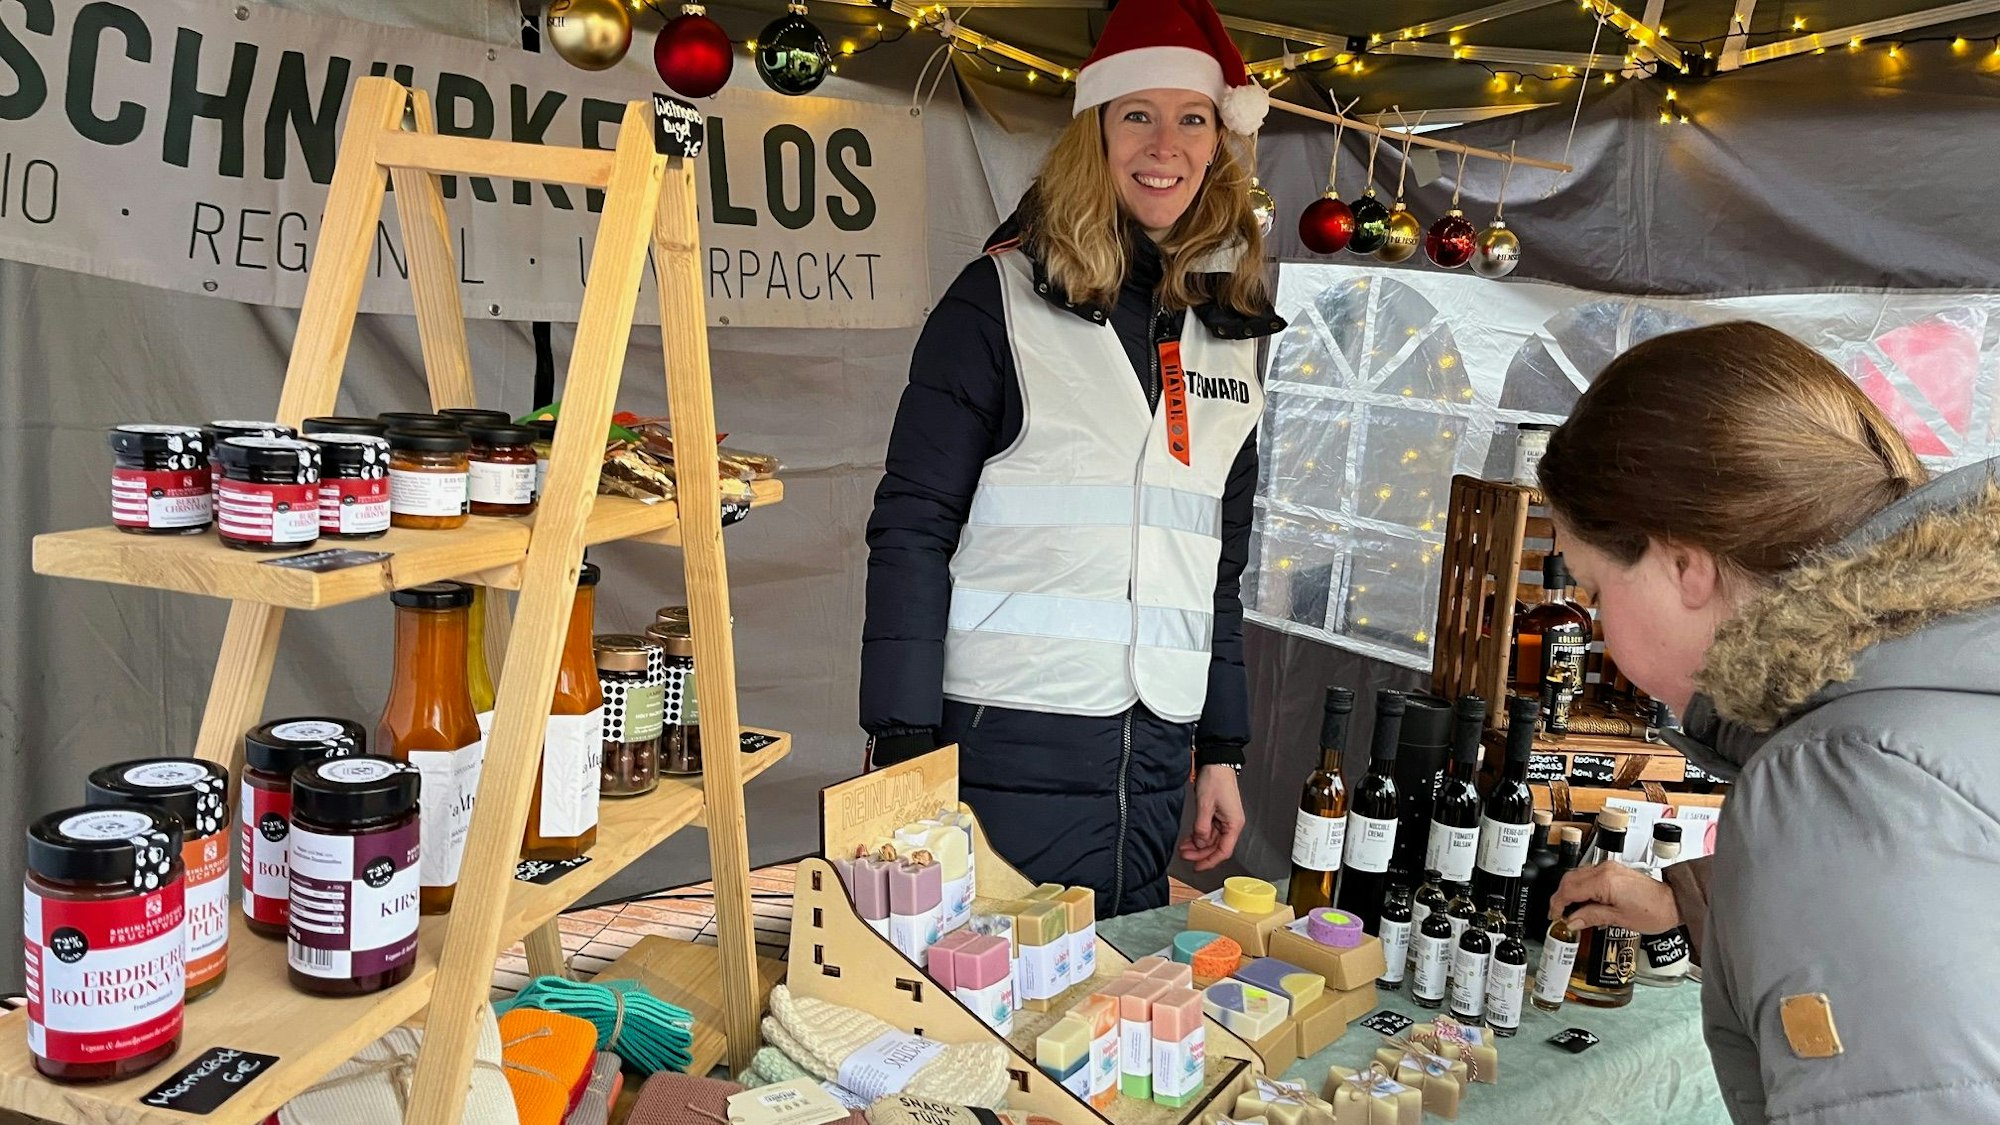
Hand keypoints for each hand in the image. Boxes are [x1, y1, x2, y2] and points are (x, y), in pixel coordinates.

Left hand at [1178, 765, 1244, 871]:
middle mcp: (1232, 824)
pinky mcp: (1218, 814)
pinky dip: (1199, 836)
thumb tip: (1200, 843)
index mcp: (1234, 824)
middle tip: (1184, 856)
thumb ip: (1202, 827)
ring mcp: (1225, 820)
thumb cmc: (1216, 780)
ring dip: (1197, 845)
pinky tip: (1189, 839)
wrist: (1216, 762)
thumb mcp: (1205, 805)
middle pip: (1216, 847)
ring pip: (1211, 840)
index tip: (1197, 867)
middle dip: (1200, 853)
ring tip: (1183, 848)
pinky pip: (1209, 831)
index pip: (1223, 851)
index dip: (1210, 861)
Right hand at [1549, 860, 1679, 933]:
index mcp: (1604, 881)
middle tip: (1559, 914)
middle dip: (1561, 897)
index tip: (1555, 916)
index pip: (1569, 890)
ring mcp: (1609, 868)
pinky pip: (1588, 875)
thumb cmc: (1654, 911)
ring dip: (1570, 891)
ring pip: (1577, 875)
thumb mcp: (1619, 920)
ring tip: (1571, 911)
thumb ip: (1591, 917)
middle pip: (1569, 879)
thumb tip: (1572, 921)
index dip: (1558, 904)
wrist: (1674, 902)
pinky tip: (1584, 901)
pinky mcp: (1614, 870)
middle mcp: (1605, 870)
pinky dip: (1581, 887)